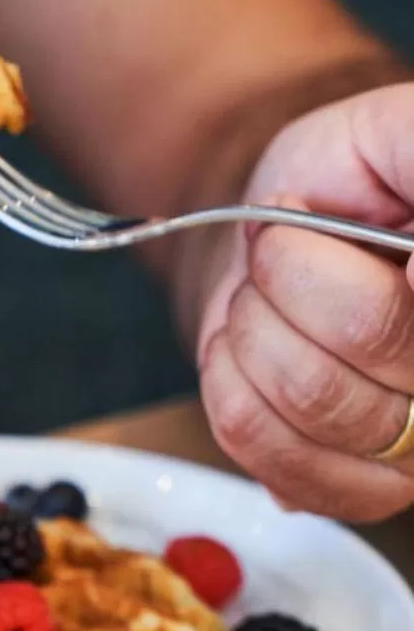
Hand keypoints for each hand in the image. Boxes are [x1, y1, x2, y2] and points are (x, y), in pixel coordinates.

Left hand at [197, 82, 413, 520]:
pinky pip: (272, 456)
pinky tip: (246, 356)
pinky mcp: (356, 496)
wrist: (284, 242)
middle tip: (281, 252)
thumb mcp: (390, 134)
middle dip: (293, 275)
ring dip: (256, 333)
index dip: (339, 265)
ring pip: (314, 398)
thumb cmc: (347, 182)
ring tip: (262, 303)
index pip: (406, 302)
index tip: (319, 223)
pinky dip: (233, 390)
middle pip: (369, 333)